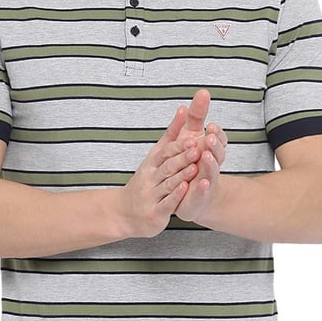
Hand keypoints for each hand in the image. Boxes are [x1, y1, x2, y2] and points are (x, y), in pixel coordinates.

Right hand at [120, 106, 201, 237]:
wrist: (124, 212)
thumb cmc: (145, 182)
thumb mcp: (156, 156)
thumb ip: (172, 134)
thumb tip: (183, 108)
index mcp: (152, 163)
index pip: (165, 152)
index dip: (178, 146)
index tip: (193, 138)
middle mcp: (150, 178)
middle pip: (167, 166)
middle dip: (181, 158)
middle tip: (197, 148)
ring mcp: (151, 195)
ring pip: (167, 184)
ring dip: (181, 175)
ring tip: (195, 168)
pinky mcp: (155, 212)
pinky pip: (166, 203)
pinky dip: (175, 196)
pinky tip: (184, 189)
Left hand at [174, 89, 227, 221]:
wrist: (186, 195)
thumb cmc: (188, 161)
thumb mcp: (188, 135)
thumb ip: (196, 115)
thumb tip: (202, 91)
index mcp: (210, 149)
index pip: (218, 139)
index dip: (216, 133)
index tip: (211, 125)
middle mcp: (212, 164)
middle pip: (217, 153)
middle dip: (214, 145)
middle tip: (210, 137)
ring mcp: (207, 180)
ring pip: (212, 170)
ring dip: (211, 163)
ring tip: (206, 155)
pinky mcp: (199, 196)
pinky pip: (204, 191)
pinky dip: (205, 187)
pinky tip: (204, 182)